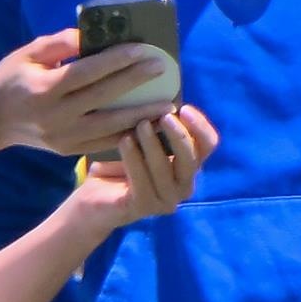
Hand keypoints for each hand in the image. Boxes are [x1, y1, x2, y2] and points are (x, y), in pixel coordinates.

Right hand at [0, 30, 173, 160]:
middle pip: (104, 98)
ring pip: (110, 126)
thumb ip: (61, 44)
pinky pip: (103, 142)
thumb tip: (94, 35)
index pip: (88, 72)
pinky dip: (127, 134)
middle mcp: (56, 116)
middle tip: (163, 70)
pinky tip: (148, 125)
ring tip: (166, 105)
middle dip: (136, 83)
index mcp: (44, 89)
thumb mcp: (28, 54)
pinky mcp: (68, 151)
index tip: (143, 50)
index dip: (117, 61)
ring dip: (140, 116)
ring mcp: (63, 137)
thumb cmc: (11, 79)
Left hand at [71, 107, 217, 232]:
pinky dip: (134, 158)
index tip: (184, 108)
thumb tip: (158, 93)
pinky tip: (124, 141)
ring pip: (166, 169)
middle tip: (163, 116)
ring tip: (139, 125)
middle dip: (180, 136)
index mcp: (187, 166)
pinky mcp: (144, 208)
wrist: (92, 199)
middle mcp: (183, 186)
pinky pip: (142, 181)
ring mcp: (165, 200)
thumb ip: (155, 124)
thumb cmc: (118, 163)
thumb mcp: (140, 139)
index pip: (208, 145)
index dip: (200, 126)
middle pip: (193, 159)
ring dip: (153, 144)